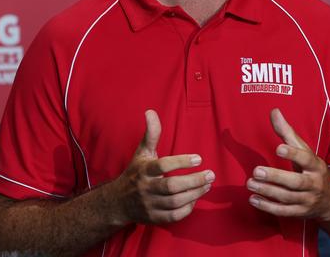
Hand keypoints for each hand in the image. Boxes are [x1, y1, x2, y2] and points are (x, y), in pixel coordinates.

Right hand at [116, 110, 213, 224]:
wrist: (118, 202)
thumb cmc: (135, 173)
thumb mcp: (142, 152)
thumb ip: (151, 133)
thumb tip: (151, 111)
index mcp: (144, 170)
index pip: (163, 166)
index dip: (181, 162)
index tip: (199, 158)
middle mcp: (146, 188)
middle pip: (172, 187)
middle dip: (194, 181)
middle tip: (210, 174)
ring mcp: (149, 205)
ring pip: (175, 202)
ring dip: (195, 194)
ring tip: (208, 184)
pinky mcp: (154, 218)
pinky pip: (174, 216)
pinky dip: (187, 208)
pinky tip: (195, 198)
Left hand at [246, 108, 329, 220]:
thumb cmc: (312, 169)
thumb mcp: (305, 150)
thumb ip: (287, 132)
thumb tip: (274, 111)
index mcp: (315, 165)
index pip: (306, 158)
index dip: (293, 154)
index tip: (278, 148)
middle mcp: (313, 184)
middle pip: (295, 182)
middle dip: (276, 177)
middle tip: (257, 171)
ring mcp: (307, 200)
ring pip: (287, 197)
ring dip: (267, 191)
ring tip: (250, 183)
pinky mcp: (300, 212)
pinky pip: (284, 211)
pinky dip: (268, 207)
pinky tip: (253, 199)